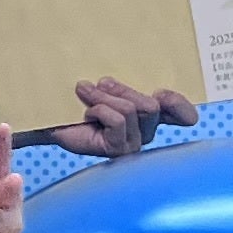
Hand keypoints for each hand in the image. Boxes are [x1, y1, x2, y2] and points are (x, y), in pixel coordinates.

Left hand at [54, 78, 198, 158]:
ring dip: (104, 98)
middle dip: (121, 91)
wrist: (52, 121)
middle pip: (150, 105)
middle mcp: (146, 131)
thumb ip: (115, 86)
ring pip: (131, 110)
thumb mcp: (102, 88)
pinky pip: (117, 120)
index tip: (162, 93)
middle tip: (98, 86)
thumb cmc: (77, 103)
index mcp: (148, 115)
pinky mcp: (118, 150)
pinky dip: (99, 110)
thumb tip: (108, 82)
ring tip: (85, 95)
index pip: (180, 113)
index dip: (179, 105)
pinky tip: (86, 115)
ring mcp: (133, 143)